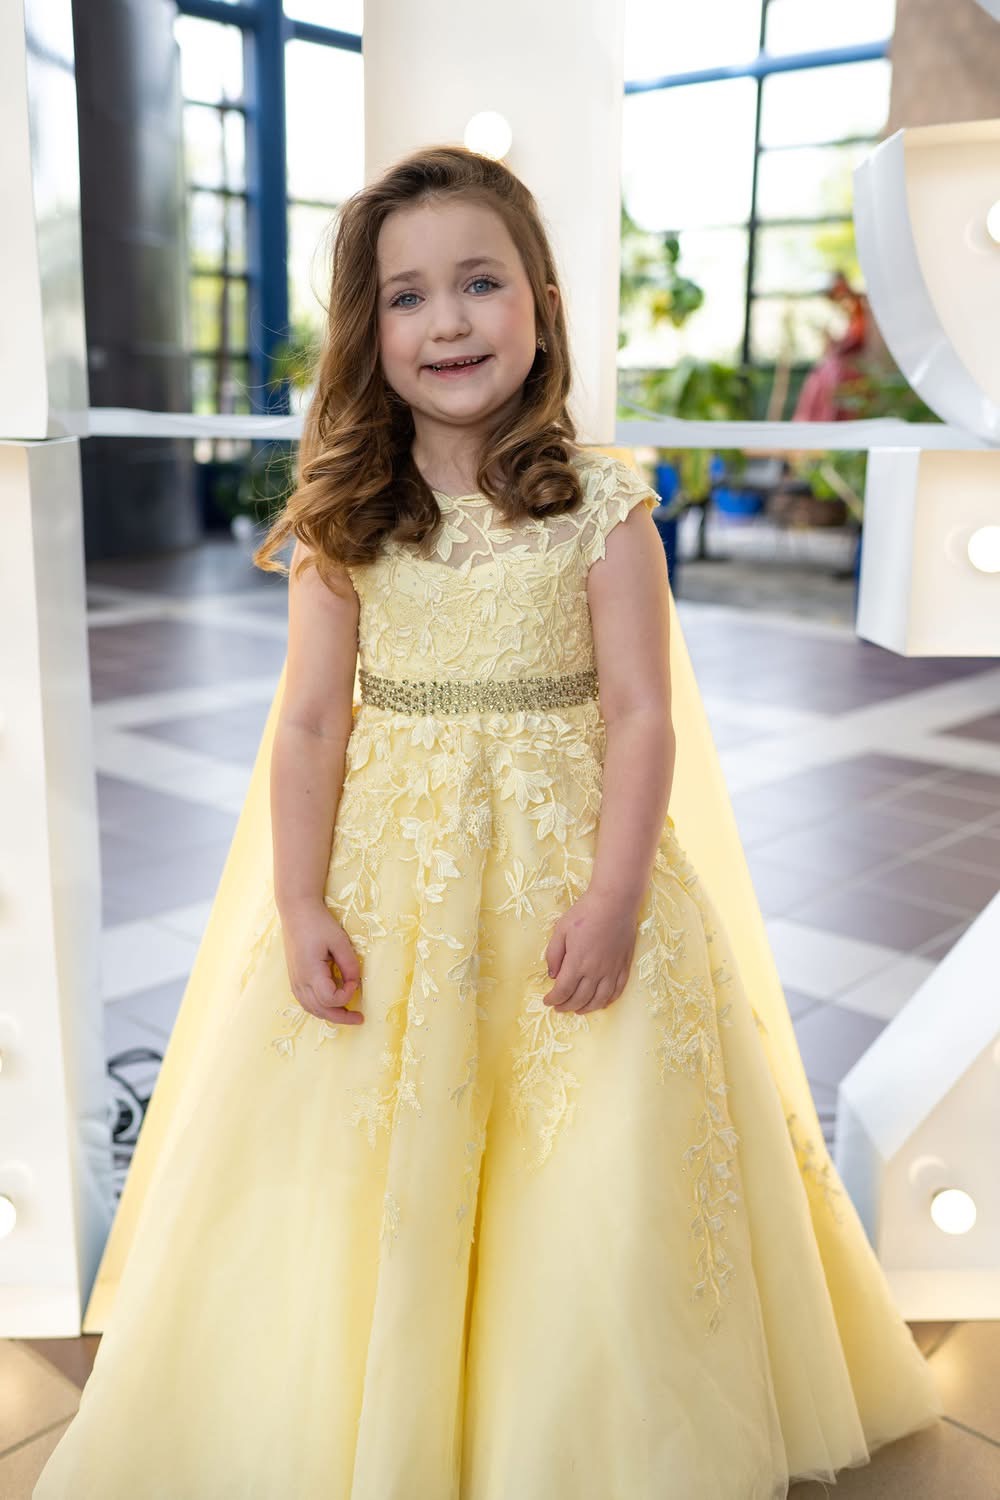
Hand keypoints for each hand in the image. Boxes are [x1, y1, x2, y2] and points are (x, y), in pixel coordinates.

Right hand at [280, 900, 363, 1025]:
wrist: (296, 912)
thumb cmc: (318, 923)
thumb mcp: (339, 941)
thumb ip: (349, 964)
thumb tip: (357, 983)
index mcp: (310, 972)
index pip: (329, 999)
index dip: (346, 995)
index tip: (355, 981)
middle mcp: (299, 982)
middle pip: (320, 1011)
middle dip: (341, 1017)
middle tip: (360, 1018)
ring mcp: (295, 982)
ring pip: (312, 1009)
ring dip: (331, 1015)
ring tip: (348, 1014)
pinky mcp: (294, 979)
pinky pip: (307, 1002)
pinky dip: (320, 1008)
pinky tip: (332, 1005)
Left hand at [542, 888, 638, 1012]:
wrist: (615, 901)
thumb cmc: (585, 912)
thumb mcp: (561, 929)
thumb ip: (554, 954)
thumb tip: (552, 975)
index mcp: (577, 963)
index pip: (563, 991)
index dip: (553, 1000)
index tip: (547, 1001)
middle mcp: (595, 971)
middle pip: (579, 999)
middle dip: (566, 1006)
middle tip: (558, 1007)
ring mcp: (612, 970)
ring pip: (599, 1000)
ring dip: (586, 1009)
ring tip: (577, 1010)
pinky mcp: (624, 966)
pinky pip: (617, 990)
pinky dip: (608, 1001)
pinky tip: (601, 1003)